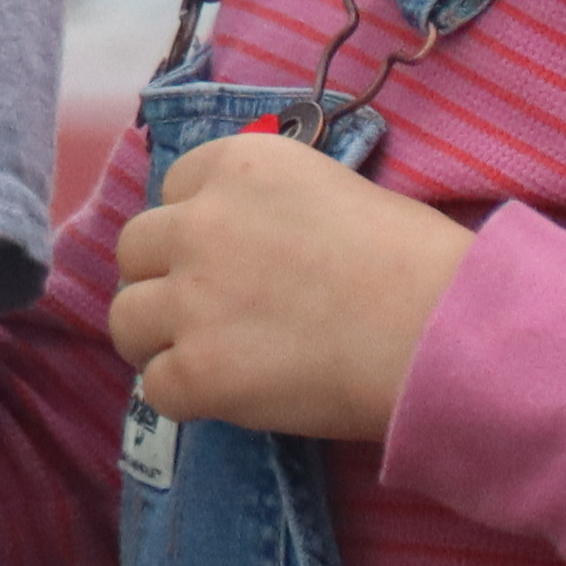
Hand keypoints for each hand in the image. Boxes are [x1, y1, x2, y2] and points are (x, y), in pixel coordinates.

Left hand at [105, 132, 476, 443]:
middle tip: (204, 312)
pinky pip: (155, 387)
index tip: (224, 256)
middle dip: (162, 279)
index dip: (193, 226)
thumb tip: (252, 243)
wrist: (439, 329)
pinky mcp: (199, 369)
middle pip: (136, 248)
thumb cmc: (414, 260)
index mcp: (238, 165)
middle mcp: (201, 220)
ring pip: (126, 317)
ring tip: (199, 358)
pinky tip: (222, 400)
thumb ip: (269, 207)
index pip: (173, 188)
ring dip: (155, 338)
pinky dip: (184, 397)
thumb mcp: (330, 189)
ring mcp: (193, 296)